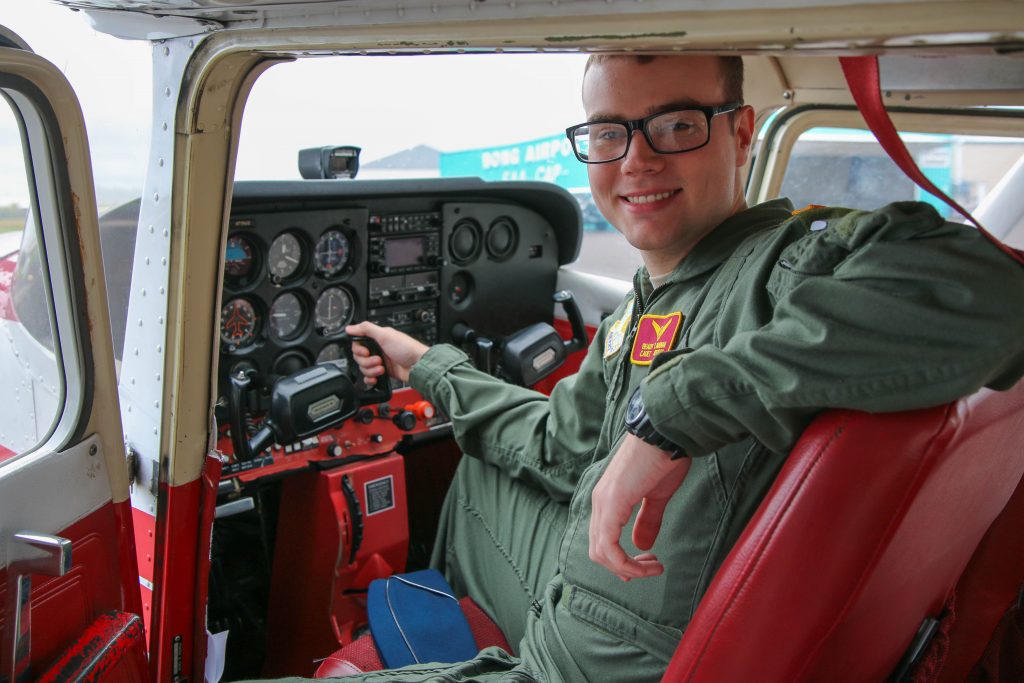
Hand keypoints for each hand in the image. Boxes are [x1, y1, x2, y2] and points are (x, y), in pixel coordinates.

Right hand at [345, 321, 428, 384]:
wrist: (418, 366)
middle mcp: (377, 349)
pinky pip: (369, 377)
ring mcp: (380, 362)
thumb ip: (366, 329)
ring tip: (382, 368)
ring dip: (371, 370)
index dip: (359, 350)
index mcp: (376, 338)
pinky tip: (377, 377)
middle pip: (359, 358)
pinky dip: (370, 379)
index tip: (366, 352)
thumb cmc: (406, 349)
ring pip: (363, 368)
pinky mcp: (383, 373)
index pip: (357, 344)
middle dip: (367, 361)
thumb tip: (349, 328)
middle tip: (378, 360)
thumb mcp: (385, 335)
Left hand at [589, 434, 690, 580]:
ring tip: (653, 567)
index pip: (602, 540)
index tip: (647, 564)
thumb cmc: (664, 457)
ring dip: (627, 568)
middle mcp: (599, 500)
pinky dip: (625, 563)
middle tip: (650, 569)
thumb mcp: (657, 495)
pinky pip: (608, 545)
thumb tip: (642, 545)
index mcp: (607, 498)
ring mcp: (603, 501)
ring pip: (601, 552)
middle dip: (624, 568)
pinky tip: (646, 563)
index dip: (620, 560)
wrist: (666, 434)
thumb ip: (648, 519)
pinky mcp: (612, 503)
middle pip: (598, 550)